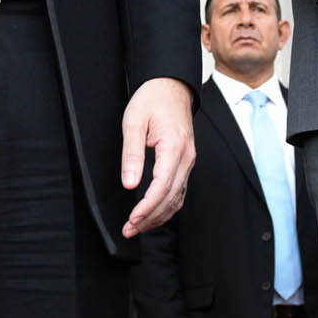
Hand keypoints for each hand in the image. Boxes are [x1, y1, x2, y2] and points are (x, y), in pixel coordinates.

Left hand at [121, 77, 194, 237]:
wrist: (171, 87)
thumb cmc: (152, 101)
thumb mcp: (134, 122)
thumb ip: (132, 154)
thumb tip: (129, 183)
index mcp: (174, 147)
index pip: (162, 186)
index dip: (148, 206)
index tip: (133, 219)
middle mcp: (186, 158)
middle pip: (171, 197)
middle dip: (150, 217)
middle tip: (129, 229)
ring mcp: (188, 161)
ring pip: (177, 198)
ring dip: (158, 216)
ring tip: (137, 227)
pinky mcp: (185, 163)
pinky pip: (179, 191)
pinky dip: (166, 206)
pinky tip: (153, 214)